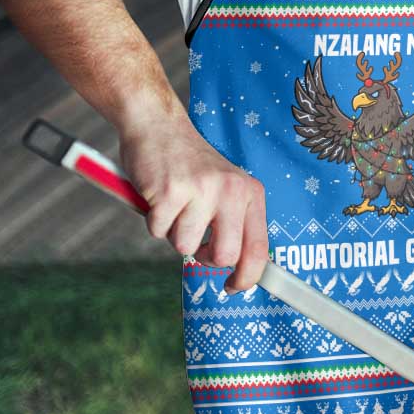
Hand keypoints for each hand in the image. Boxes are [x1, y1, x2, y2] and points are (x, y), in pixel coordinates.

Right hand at [119, 114, 267, 292]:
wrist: (158, 126)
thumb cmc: (190, 165)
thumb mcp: (226, 188)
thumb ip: (234, 223)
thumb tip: (239, 269)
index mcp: (250, 193)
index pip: (259, 248)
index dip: (248, 277)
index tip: (233, 287)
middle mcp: (231, 191)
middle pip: (225, 256)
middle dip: (205, 258)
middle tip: (195, 241)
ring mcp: (201, 190)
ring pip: (185, 246)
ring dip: (174, 233)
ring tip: (175, 205)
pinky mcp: (170, 191)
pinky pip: (158, 231)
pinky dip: (153, 220)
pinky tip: (158, 196)